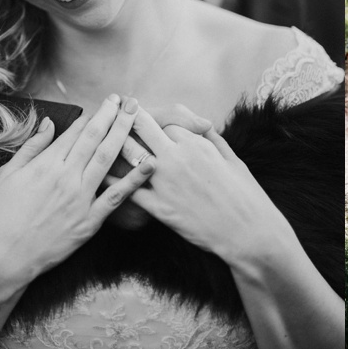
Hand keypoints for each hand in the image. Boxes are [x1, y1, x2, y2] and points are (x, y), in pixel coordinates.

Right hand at [0, 94, 153, 287]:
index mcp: (46, 165)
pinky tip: (150, 163)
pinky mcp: (90, 220)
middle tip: (126, 99)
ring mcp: (80, 198)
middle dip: (112, 115)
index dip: (92, 116)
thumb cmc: (0, 216)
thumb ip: (31, 147)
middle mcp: (66, 177)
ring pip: (107, 158)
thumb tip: (50, 122)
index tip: (106, 104)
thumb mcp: (7, 175)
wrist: (2, 258)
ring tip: (136, 115)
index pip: (75, 133)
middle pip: (94, 138)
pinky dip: (134, 179)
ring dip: (123, 133)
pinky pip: (116, 196)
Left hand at [108, 107, 288, 262]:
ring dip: (114, 147)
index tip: (143, 121)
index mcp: (196, 142)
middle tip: (111, 117)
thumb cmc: (245, 194)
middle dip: (126, 121)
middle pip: (142, 129)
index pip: (165, 122)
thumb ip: (212, 139)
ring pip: (129, 156)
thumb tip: (201, 126)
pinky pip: (128, 191)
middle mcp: (177, 156)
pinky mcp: (159, 208)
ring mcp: (165, 182)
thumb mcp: (232, 158)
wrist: (247, 231)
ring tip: (100, 143)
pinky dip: (113, 183)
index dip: (154, 122)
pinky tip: (101, 180)